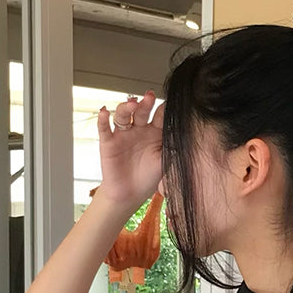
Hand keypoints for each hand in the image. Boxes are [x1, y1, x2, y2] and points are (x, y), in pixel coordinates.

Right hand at [96, 90, 163, 216]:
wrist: (129, 195)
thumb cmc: (149, 178)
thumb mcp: (166, 163)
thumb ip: (174, 149)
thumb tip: (190, 138)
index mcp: (155, 132)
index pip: (160, 116)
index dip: (164, 109)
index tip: (171, 104)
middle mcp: (139, 129)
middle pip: (142, 111)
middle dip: (146, 103)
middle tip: (150, 97)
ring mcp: (123, 134)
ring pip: (124, 115)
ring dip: (127, 107)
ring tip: (132, 104)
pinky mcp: (108, 142)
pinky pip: (104, 128)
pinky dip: (102, 119)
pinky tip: (104, 112)